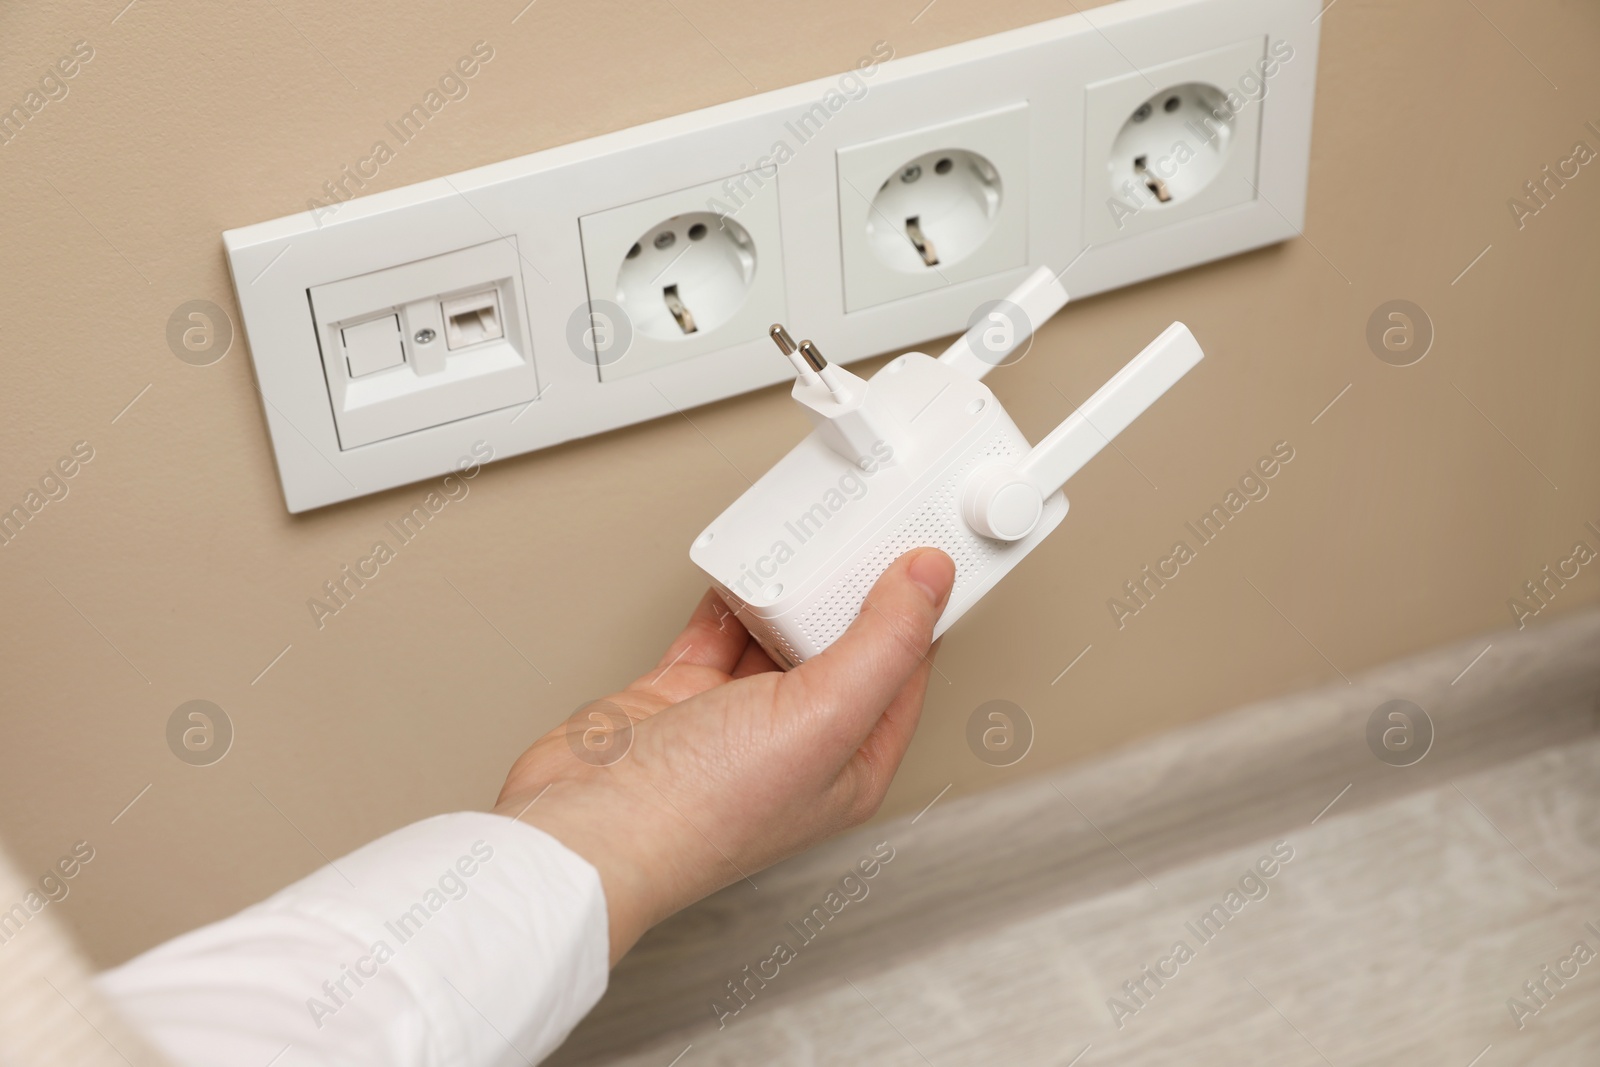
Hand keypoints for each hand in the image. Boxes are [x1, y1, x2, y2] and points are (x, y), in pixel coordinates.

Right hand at [493, 548, 955, 964]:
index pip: (905, 672)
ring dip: (790, 590)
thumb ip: (882, 643)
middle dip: (852, 591)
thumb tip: (930, 579)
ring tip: (807, 540)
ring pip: (777, 635)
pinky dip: (728, 599)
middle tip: (862, 531)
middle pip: (842, 648)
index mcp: (851, 765)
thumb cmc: (699, 813)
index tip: (923, 549)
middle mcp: (799, 746)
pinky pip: (717, 632)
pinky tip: (740, 569)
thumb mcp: (822, 718)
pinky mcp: (680, 698)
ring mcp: (736, 722)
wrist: (584, 826)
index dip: (920, 610)